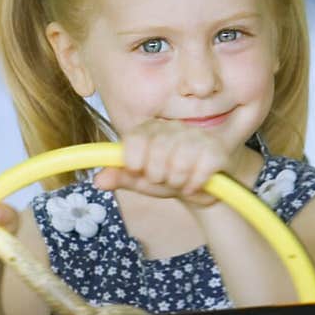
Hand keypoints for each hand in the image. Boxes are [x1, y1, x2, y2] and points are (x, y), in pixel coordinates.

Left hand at [93, 121, 234, 204]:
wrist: (205, 187)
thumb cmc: (170, 178)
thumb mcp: (142, 180)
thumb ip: (121, 177)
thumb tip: (98, 180)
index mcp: (150, 129)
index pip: (135, 140)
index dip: (134, 162)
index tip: (139, 172)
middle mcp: (173, 127)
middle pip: (155, 156)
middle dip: (158, 178)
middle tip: (165, 180)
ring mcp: (196, 135)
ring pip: (177, 166)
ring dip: (178, 184)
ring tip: (182, 182)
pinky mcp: (216, 149)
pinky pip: (198, 173)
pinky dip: (194, 187)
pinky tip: (196, 185)